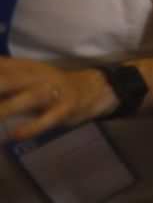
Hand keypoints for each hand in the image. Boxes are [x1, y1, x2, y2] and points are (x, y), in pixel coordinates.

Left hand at [0, 59, 114, 140]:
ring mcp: (53, 91)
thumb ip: (3, 77)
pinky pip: (47, 118)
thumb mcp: (24, 76)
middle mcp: (37, 75)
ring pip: (26, 98)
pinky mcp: (66, 108)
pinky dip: (31, 127)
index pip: (0, 67)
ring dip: (5, 109)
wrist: (93, 88)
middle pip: (8, 79)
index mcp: (23, 66)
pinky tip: (14, 136)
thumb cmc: (49, 85)